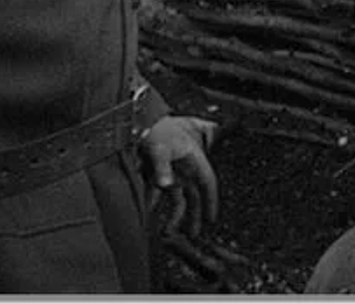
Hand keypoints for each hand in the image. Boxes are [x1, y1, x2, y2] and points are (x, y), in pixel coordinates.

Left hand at [140, 115, 220, 237]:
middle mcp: (185, 167)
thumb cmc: (156, 130)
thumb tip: (166, 185)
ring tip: (170, 231)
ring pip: (178, 197)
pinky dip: (156, 204)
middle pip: (194, 195)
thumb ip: (162, 167)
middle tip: (193, 234)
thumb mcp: (159, 149)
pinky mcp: (159, 172)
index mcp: (193, 159)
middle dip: (194, 215)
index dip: (211, 201)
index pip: (207, 183)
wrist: (142, 120)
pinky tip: (149, 215)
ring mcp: (173, 170)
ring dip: (174, 214)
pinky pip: (160, 192)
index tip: (211, 218)